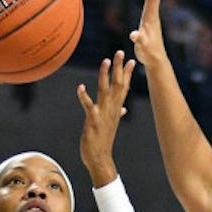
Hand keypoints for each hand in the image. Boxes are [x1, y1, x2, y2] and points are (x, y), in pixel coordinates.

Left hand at [77, 51, 135, 186]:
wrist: (100, 159)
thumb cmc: (103, 142)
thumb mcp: (111, 124)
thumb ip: (117, 113)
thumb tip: (123, 109)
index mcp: (115, 109)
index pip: (124, 87)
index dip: (127, 73)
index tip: (131, 60)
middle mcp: (111, 109)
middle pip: (118, 85)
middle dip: (119, 68)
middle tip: (121, 52)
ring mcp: (103, 114)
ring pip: (106, 91)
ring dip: (106, 76)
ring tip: (106, 61)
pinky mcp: (93, 121)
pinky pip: (89, 106)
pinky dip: (84, 97)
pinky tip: (80, 87)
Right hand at [129, 0, 167, 67]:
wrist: (156, 61)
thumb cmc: (149, 55)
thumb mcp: (144, 48)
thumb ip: (139, 41)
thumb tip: (134, 35)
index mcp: (151, 19)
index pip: (151, 0)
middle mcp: (152, 16)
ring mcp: (151, 17)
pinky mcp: (149, 20)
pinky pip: (149, 3)